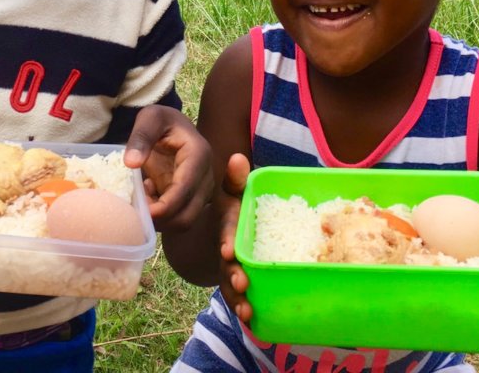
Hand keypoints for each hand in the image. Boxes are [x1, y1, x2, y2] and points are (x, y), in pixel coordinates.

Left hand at [123, 105, 212, 230]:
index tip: (143, 212)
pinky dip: (160, 216)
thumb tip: (131, 163)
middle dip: (162, 220)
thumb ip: (140, 137)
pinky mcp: (191, 199)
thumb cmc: (161, 120)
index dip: (165, 207)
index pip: (186, 190)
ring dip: (160, 220)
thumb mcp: (150, 118)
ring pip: (184, 221)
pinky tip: (147, 196)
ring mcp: (200, 191)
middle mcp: (206, 177)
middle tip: (136, 210)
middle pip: (189, 214)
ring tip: (141, 199)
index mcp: (199, 156)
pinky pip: (177, 218)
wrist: (172, 126)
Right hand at [218, 153, 251, 322]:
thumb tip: (238, 157)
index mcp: (226, 227)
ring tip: (248, 311)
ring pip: (231, 286)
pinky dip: (245, 310)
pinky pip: (239, 299)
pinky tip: (255, 321)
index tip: (229, 250)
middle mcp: (225, 251)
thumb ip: (236, 179)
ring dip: (238, 298)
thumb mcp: (233, 193)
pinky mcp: (238, 285)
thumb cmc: (234, 209)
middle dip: (233, 274)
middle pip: (226, 264)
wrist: (224, 230)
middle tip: (241, 281)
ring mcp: (230, 270)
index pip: (226, 234)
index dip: (227, 241)